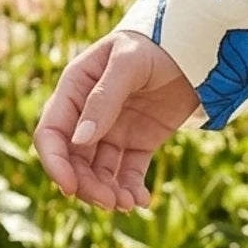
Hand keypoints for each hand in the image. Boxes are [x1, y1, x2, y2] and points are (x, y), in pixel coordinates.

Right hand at [33, 31, 200, 212]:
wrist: (196, 46)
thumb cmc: (156, 44)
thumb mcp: (129, 63)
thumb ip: (104, 98)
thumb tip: (80, 141)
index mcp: (75, 90)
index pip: (51, 134)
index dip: (55, 163)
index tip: (69, 187)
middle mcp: (88, 115)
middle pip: (74, 160)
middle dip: (86, 185)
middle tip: (109, 201)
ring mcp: (113, 130)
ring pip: (99, 172)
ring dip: (107, 192)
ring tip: (127, 203)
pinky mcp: (138, 142)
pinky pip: (128, 173)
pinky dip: (130, 190)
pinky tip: (141, 201)